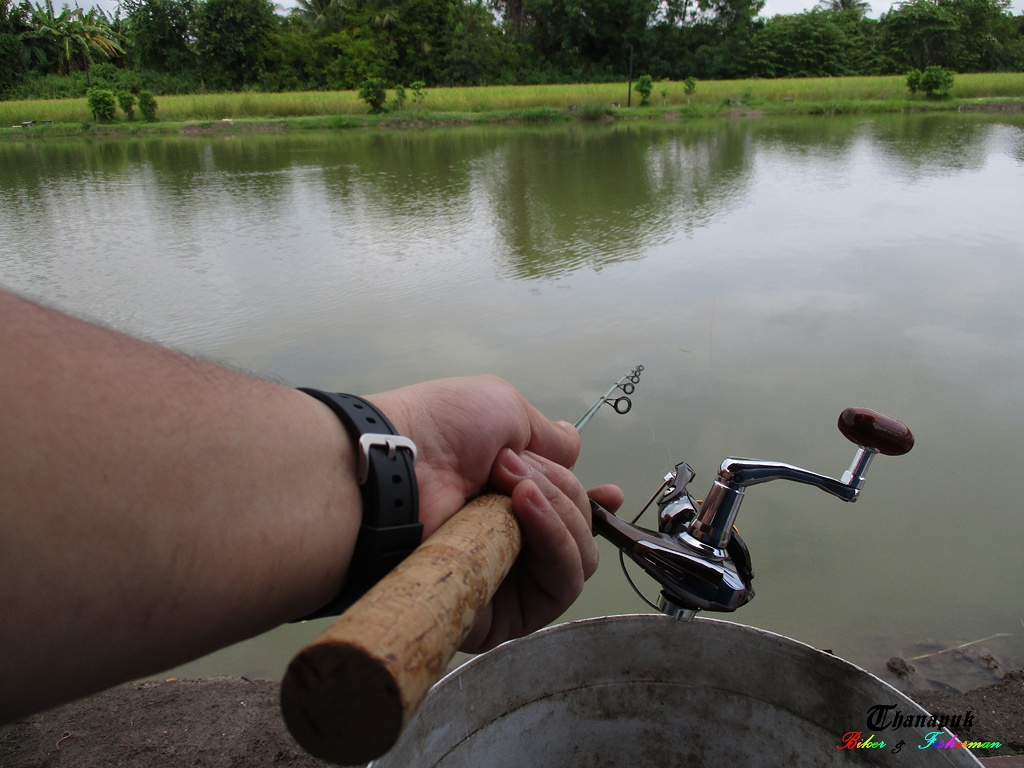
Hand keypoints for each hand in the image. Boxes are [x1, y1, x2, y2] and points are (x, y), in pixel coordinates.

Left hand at [368, 376, 623, 650]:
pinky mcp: (503, 614)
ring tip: (519, 489)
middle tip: (517, 470)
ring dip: (562, 514)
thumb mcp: (504, 412)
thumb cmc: (440, 431)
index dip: (592, 506)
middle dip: (563, 490)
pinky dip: (556, 543)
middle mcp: (511, 540)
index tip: (609, 494)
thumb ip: (547, 437)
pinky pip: (559, 586)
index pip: (567, 515)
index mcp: (509, 498)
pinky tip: (526, 512)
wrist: (398, 467)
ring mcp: (508, 579)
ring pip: (578, 560)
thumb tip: (573, 443)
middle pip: (581, 531)